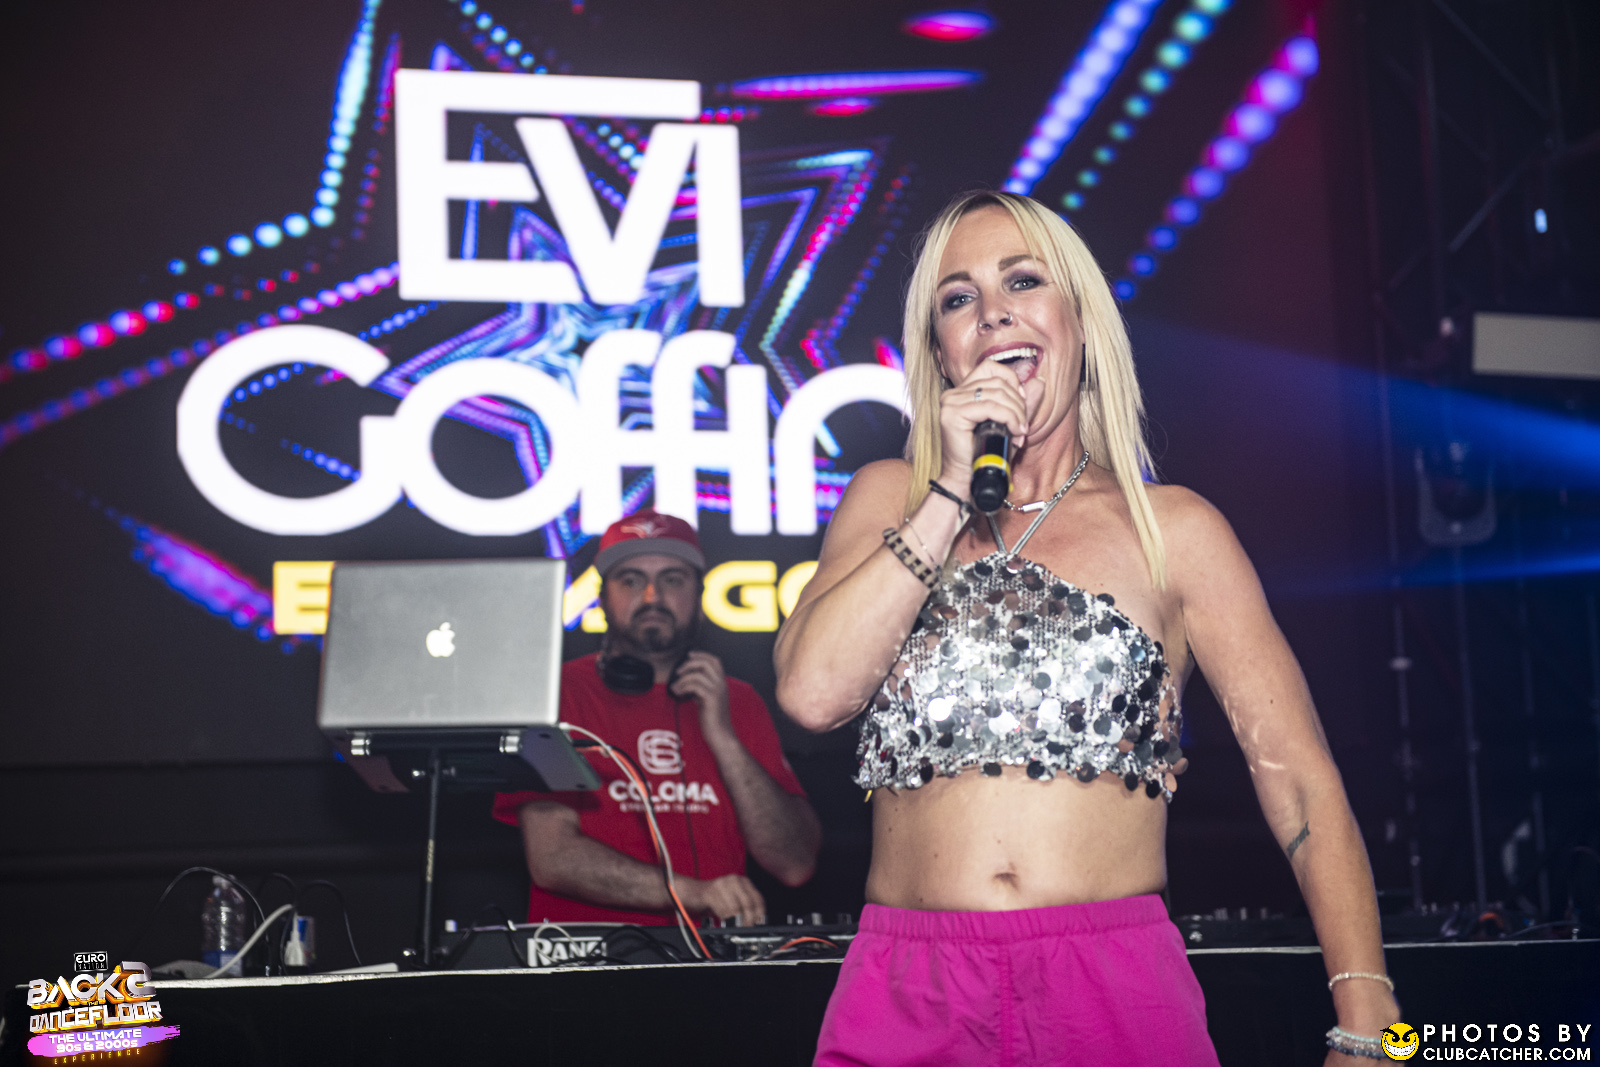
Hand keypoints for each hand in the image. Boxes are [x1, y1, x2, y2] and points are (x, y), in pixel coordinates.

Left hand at [669, 651, 732, 738]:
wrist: (720, 735)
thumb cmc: (712, 721)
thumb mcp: (707, 700)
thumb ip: (701, 690)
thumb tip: (687, 683)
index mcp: (722, 683)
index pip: (715, 661)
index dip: (702, 655)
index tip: (689, 655)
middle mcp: (722, 684)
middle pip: (707, 663)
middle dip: (690, 663)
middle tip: (679, 671)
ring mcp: (717, 691)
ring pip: (698, 674)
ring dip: (683, 678)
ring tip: (675, 687)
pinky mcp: (711, 698)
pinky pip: (694, 685)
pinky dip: (683, 686)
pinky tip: (678, 692)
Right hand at [679, 873, 765, 925]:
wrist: (691, 893)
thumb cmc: (713, 898)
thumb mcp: (732, 900)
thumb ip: (744, 906)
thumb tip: (756, 921)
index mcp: (742, 881)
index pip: (757, 899)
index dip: (759, 914)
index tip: (757, 924)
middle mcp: (734, 880)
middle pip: (748, 903)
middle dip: (748, 920)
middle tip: (746, 928)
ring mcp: (722, 884)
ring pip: (735, 907)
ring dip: (735, 921)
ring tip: (734, 926)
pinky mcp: (710, 892)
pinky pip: (722, 909)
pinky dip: (724, 918)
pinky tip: (722, 919)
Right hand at [935, 358, 1029, 489]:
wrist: (968, 480)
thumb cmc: (986, 455)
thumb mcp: (1010, 425)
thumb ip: (1023, 403)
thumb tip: (1039, 381)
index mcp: (962, 391)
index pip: (990, 367)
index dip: (1011, 381)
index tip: (1021, 405)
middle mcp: (953, 394)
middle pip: (997, 381)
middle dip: (1019, 403)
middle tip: (1023, 426)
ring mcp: (951, 403)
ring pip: (997, 393)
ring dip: (1016, 414)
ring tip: (1020, 432)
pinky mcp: (952, 414)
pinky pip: (991, 407)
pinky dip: (1009, 419)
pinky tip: (1014, 433)